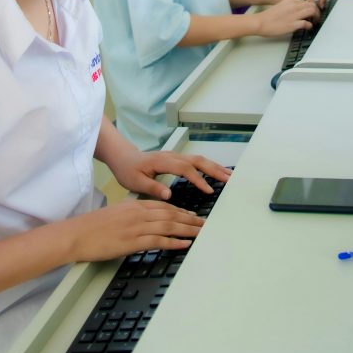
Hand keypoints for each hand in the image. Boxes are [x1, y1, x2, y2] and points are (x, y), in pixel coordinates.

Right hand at [69, 199, 204, 261]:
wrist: (77, 234)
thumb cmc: (93, 227)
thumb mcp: (117, 214)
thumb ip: (133, 215)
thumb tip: (145, 222)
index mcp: (135, 205)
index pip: (164, 206)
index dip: (181, 211)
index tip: (192, 215)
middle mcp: (139, 213)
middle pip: (171, 214)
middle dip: (189, 219)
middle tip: (204, 224)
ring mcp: (137, 227)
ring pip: (169, 226)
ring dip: (187, 230)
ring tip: (200, 233)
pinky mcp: (133, 242)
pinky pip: (159, 241)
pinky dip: (174, 242)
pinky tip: (184, 244)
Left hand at [113, 150, 232, 199]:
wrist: (123, 157)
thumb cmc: (128, 170)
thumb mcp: (135, 181)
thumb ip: (152, 187)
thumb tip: (169, 195)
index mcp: (163, 161)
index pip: (185, 169)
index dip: (198, 179)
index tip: (209, 190)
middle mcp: (172, 156)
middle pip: (197, 160)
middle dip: (214, 169)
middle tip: (229, 179)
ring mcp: (175, 156)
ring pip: (198, 159)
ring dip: (214, 167)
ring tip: (228, 176)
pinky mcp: (176, 159)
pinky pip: (195, 161)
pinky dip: (208, 166)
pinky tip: (215, 173)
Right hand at [255, 0, 318, 37]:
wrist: (260, 22)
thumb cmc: (268, 17)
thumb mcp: (281, 7)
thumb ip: (290, 8)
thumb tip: (299, 13)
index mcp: (290, 1)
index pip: (307, 1)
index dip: (312, 7)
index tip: (312, 13)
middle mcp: (293, 6)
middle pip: (312, 4)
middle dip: (317, 12)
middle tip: (315, 18)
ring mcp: (293, 15)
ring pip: (312, 11)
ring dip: (316, 17)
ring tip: (313, 22)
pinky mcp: (292, 24)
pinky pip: (306, 23)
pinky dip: (309, 26)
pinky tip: (307, 28)